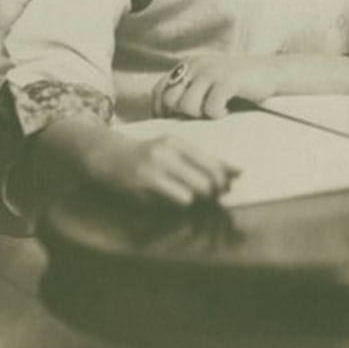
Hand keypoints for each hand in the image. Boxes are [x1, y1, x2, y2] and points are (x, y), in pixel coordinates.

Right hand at [85, 130, 238, 206]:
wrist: (109, 156)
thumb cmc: (148, 156)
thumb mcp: (174, 151)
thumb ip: (204, 161)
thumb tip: (240, 172)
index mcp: (179, 143)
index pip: (213, 163)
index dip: (225, 180)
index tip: (228, 187)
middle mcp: (168, 152)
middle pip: (207, 180)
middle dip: (213, 194)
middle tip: (210, 197)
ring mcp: (155, 168)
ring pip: (193, 192)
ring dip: (197, 201)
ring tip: (190, 197)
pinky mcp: (144, 184)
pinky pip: (175, 200)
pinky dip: (179, 204)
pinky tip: (170, 200)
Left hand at [152, 55, 281, 118]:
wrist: (271, 72)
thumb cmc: (237, 84)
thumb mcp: (207, 82)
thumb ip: (188, 91)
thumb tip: (165, 116)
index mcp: (189, 64)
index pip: (159, 90)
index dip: (161, 110)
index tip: (175, 121)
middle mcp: (196, 64)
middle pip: (170, 100)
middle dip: (183, 114)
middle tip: (202, 115)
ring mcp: (212, 71)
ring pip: (187, 105)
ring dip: (201, 115)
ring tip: (216, 111)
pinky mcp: (227, 80)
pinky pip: (210, 108)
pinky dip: (218, 114)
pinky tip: (228, 110)